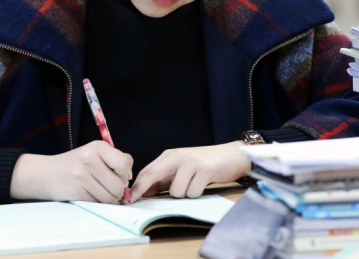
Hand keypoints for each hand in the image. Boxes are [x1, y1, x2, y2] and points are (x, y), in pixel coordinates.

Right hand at [10, 141, 133, 203]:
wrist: (48, 173)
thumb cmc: (77, 164)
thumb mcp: (96, 153)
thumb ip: (116, 160)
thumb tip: (129, 177)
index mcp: (98, 147)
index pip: (124, 163)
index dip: (125, 174)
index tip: (118, 175)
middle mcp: (89, 158)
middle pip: (119, 184)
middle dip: (118, 190)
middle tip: (109, 186)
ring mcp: (82, 175)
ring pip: (110, 197)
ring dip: (108, 199)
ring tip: (99, 191)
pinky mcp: (77, 191)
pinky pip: (98, 203)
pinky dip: (97, 202)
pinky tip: (89, 194)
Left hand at [130, 142, 249, 201]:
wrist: (232, 156)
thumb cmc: (205, 164)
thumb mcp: (181, 168)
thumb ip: (164, 179)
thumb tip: (145, 193)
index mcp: (170, 156)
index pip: (148, 171)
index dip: (136, 186)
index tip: (127, 199)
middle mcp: (178, 156)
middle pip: (153, 175)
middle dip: (143, 190)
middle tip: (136, 201)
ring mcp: (191, 163)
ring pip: (176, 191)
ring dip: (183, 194)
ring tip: (194, 185)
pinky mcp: (204, 170)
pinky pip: (192, 192)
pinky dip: (196, 193)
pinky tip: (203, 184)